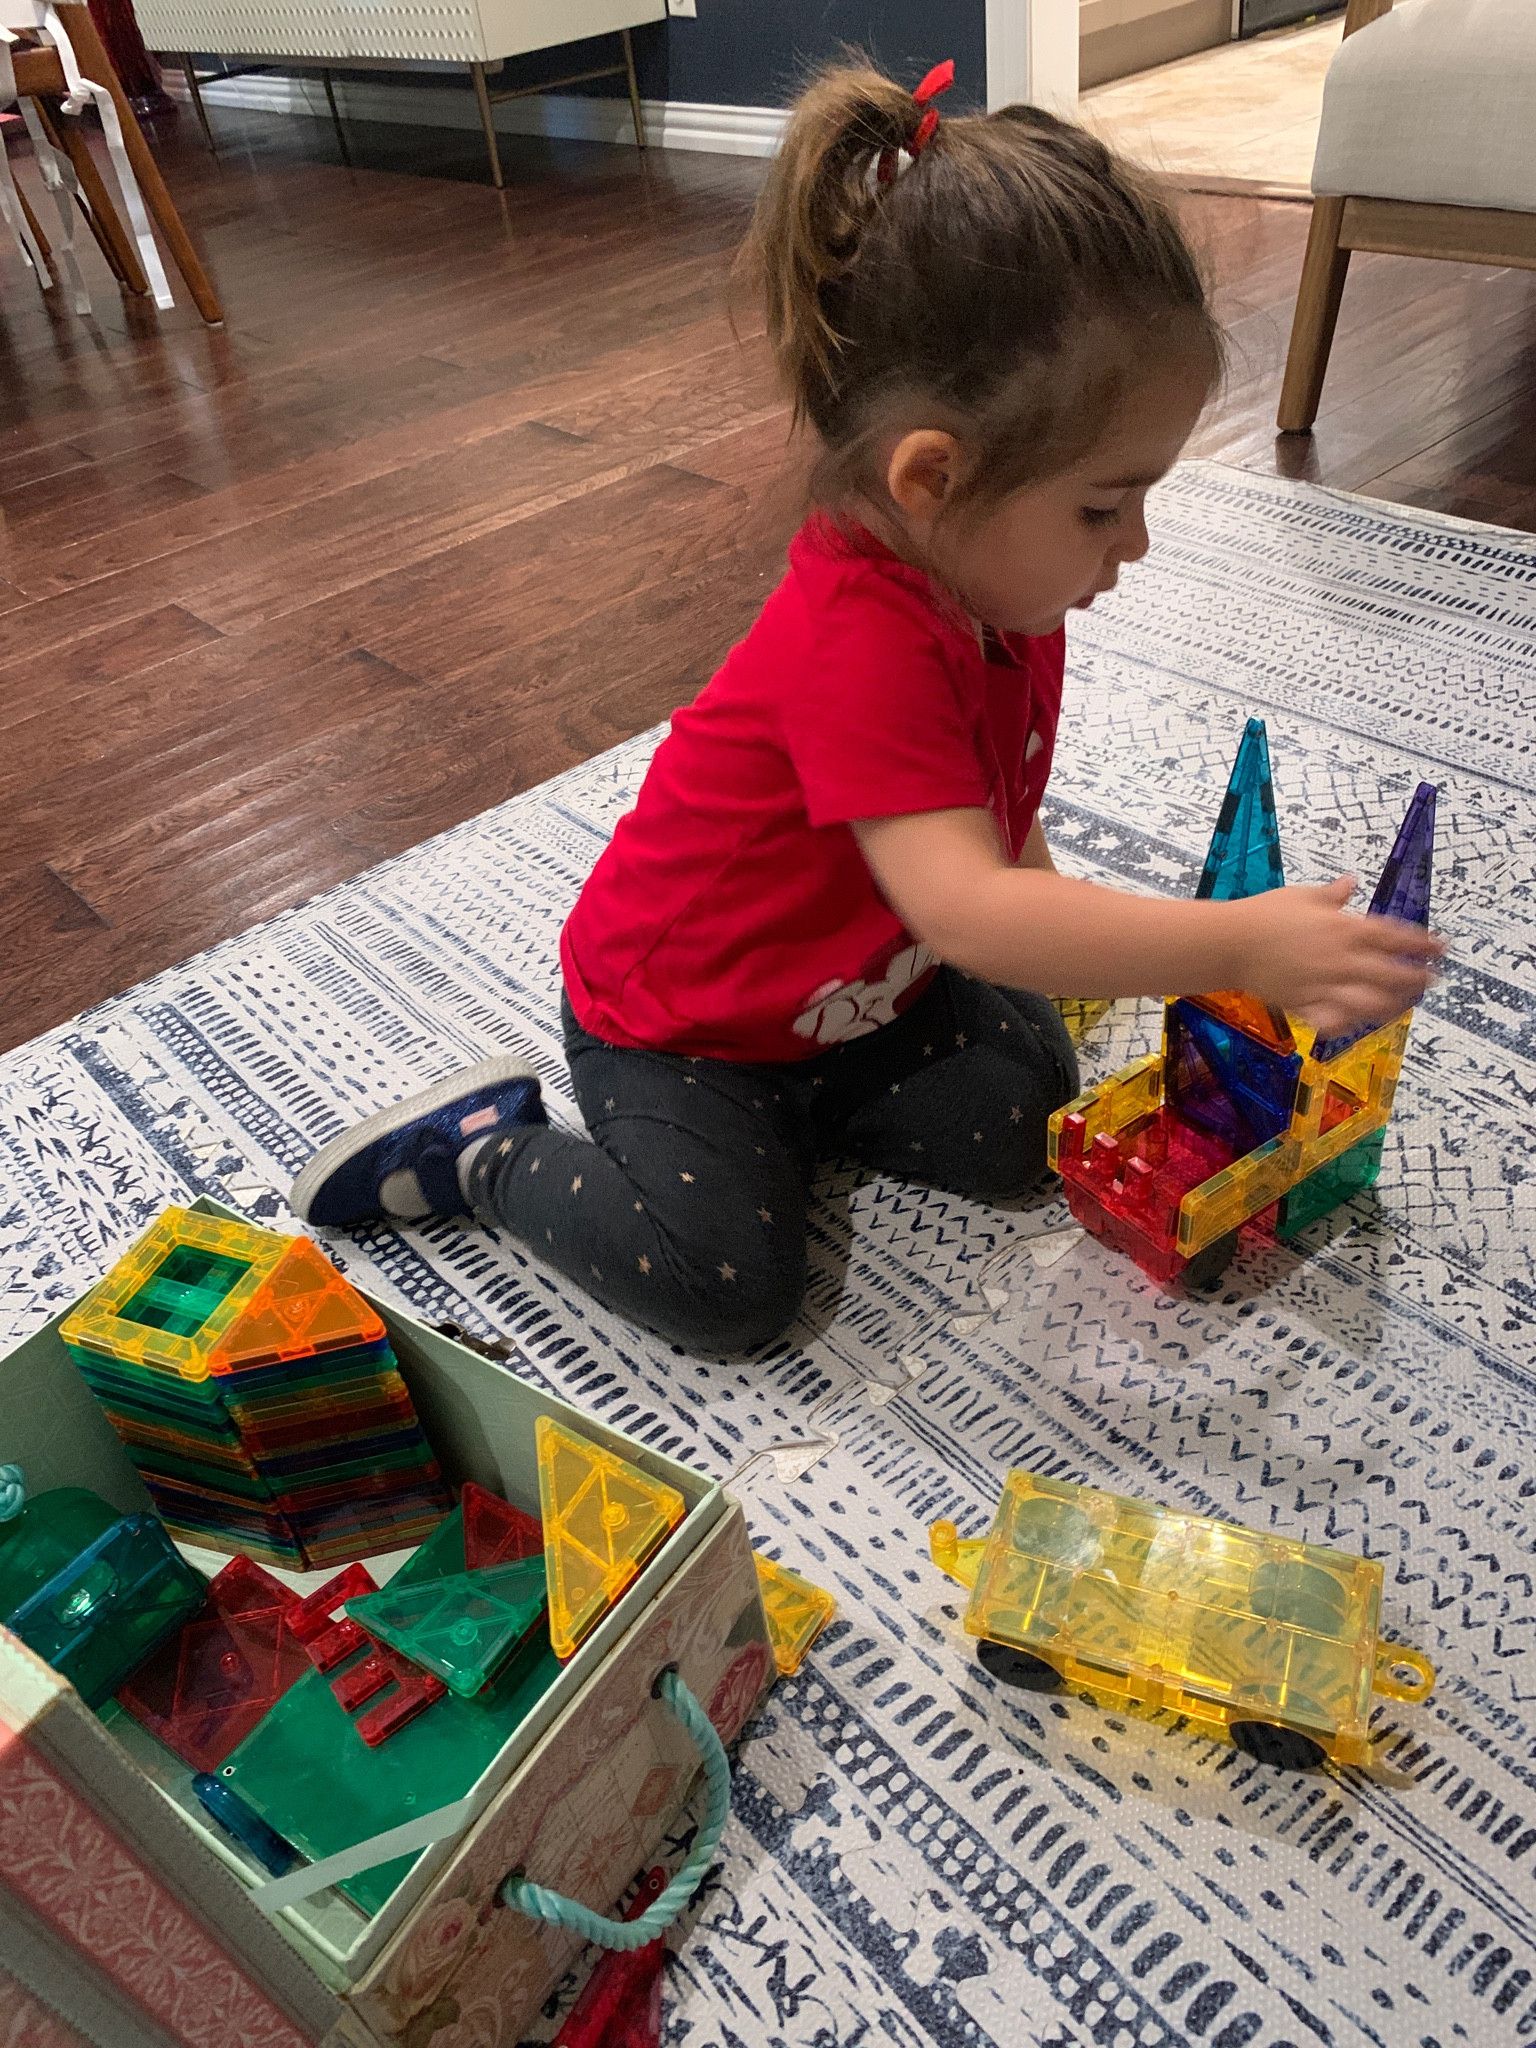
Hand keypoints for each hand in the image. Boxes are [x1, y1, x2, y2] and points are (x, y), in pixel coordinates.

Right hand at [1228, 878, 1441, 1039]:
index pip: (1396, 937)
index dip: (1422, 943)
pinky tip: (1358, 1022)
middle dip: (1418, 977)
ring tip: (1402, 1004)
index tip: (1440, 947)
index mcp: (1344, 929)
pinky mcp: (1305, 1003)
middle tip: (1432, 979)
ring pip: (1372, 1001)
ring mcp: (1325, 984)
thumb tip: (1351, 882)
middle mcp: (1341, 958)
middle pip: (1392, 973)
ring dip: (1393, 1004)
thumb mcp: (1301, 897)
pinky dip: (1350, 1023)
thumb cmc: (1263, 915)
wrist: (1229, 942)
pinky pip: (1335, 1020)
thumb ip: (1332, 894)